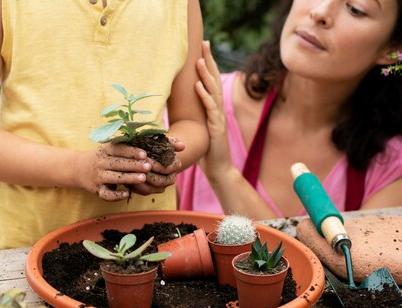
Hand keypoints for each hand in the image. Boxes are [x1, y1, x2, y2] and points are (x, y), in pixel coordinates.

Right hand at [80, 143, 150, 200]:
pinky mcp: (97, 189)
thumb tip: (145, 148)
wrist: (77, 169)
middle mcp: (101, 163)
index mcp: (105, 150)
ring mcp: (98, 177)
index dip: (131, 152)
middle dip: (134, 165)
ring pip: (113, 177)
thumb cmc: (100, 158)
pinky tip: (127, 194)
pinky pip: (106, 194)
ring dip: (128, 178)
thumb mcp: (107, 149)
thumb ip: (122, 148)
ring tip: (142, 178)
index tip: (144, 154)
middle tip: (148, 166)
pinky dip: (116, 195)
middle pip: (117, 163)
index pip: (118, 149)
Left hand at [128, 136, 183, 195]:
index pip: (168, 168)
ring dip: (142, 182)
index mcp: (175, 165)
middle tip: (137, 169)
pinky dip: (137, 187)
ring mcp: (160, 186)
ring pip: (153, 188)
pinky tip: (129, 181)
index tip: (146, 159)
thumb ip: (171, 141)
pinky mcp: (150, 190)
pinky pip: (144, 192)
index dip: (157, 165)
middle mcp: (170, 178)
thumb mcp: (160, 139)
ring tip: (133, 175)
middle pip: (161, 180)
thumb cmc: (153, 143)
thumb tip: (182, 146)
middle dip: (149, 174)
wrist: (144, 151)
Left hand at [195, 40, 232, 175]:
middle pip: (215, 80)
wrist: (219, 170)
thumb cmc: (207, 151)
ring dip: (206, 75)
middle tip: (204, 43)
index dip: (208, 64)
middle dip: (209, 61)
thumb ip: (194, 115)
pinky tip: (198, 85)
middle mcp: (218, 110)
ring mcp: (219, 118)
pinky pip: (211, 109)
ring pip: (213, 92)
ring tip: (199, 60)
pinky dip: (204, 96)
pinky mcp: (217, 129)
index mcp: (214, 108)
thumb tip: (182, 105)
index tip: (202, 47)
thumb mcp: (198, 129)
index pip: (211, 81)